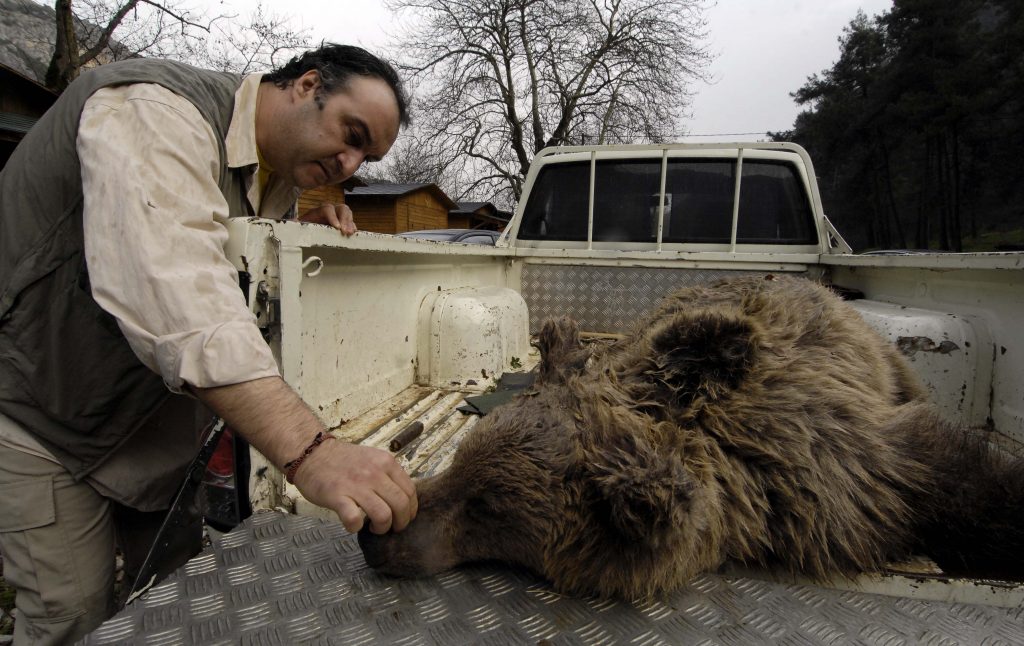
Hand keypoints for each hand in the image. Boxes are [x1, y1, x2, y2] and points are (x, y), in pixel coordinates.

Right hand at [291, 439, 417, 533]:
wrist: (312, 453)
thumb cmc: (342, 460)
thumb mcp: (373, 459)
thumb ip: (387, 475)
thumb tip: (402, 498)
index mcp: (386, 463)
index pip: (410, 491)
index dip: (410, 510)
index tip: (404, 518)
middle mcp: (375, 473)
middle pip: (401, 505)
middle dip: (400, 523)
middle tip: (390, 527)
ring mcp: (356, 484)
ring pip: (383, 515)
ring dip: (381, 528)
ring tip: (373, 528)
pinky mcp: (338, 496)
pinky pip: (354, 519)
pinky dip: (355, 527)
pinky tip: (352, 525)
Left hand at [299, 203, 357, 235]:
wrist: (306, 231)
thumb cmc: (303, 228)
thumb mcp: (298, 226)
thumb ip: (294, 224)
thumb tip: (291, 223)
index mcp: (318, 211)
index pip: (327, 209)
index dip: (333, 217)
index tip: (336, 227)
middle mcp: (329, 211)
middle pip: (341, 208)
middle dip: (344, 219)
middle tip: (345, 232)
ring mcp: (337, 217)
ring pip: (347, 213)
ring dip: (350, 223)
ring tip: (349, 233)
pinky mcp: (342, 223)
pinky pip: (350, 221)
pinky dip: (353, 226)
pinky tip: (353, 233)